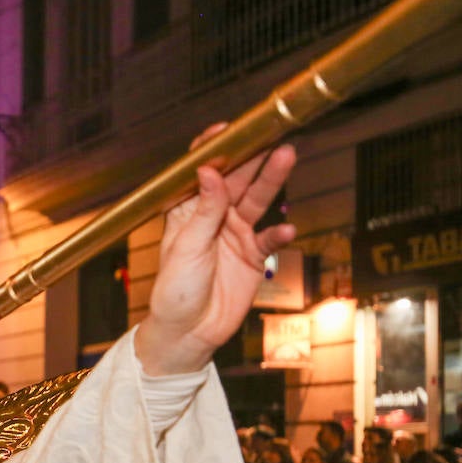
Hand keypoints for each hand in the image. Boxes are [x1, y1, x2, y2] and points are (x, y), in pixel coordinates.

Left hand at [135, 123, 298, 374]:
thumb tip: (209, 171)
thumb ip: (204, 210)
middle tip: (273, 132)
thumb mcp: (186, 247)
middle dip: (254, 156)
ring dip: (271, 180)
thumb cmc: (174, 291)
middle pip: (237, 179)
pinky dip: (280, 233)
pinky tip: (286, 229)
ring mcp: (236, 235)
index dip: (215, 149)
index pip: (202, 171)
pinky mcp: (253, 257)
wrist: (188, 333)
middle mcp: (214, 217)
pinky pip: (270, 239)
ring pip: (258, 200)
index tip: (229, 129)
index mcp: (188, 210)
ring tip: (287, 156)